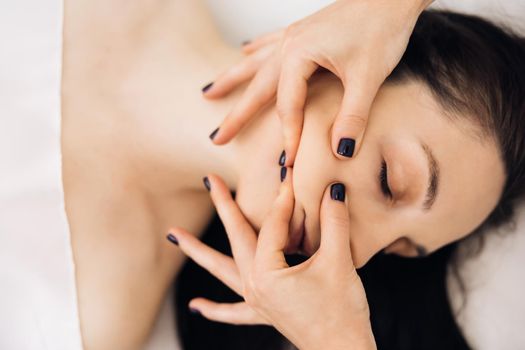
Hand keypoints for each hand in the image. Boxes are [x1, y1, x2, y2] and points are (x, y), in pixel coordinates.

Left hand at [168, 171, 375, 349]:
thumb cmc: (342, 311)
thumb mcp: (339, 262)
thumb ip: (334, 222)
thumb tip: (333, 189)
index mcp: (267, 272)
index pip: (272, 226)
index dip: (283, 200)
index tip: (290, 176)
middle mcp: (255, 285)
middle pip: (237, 238)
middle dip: (224, 206)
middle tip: (209, 179)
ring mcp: (257, 300)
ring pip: (223, 270)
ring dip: (199, 251)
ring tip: (172, 234)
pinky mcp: (265, 313)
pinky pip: (233, 311)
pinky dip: (215, 309)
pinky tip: (196, 305)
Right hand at [204, 0, 432, 164]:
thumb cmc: (382, 29)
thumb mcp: (368, 78)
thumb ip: (352, 117)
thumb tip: (340, 152)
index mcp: (300, 55)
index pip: (288, 106)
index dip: (288, 136)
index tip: (288, 162)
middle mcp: (290, 44)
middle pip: (258, 86)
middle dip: (236, 114)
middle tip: (216, 137)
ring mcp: (294, 34)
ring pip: (256, 63)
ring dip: (233, 79)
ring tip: (208, 92)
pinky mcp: (304, 30)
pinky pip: (271, 43)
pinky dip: (256, 51)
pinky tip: (244, 50)